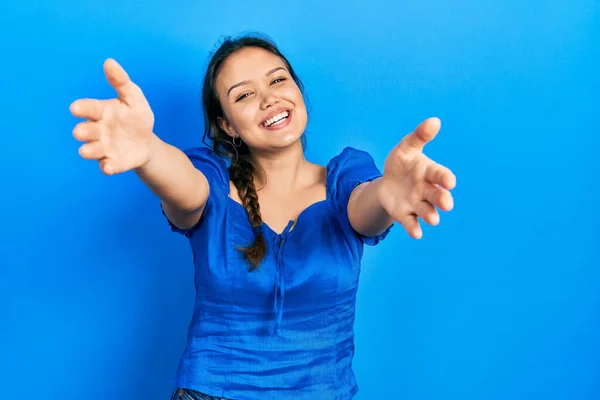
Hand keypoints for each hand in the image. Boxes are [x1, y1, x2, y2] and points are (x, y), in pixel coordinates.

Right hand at [70, 58, 155, 174]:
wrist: (146, 141)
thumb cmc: (136, 116)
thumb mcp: (134, 98)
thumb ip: (121, 82)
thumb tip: (109, 62)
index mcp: (101, 112)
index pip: (89, 109)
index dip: (82, 108)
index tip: (75, 108)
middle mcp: (98, 131)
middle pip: (87, 131)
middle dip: (83, 131)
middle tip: (80, 132)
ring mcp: (104, 148)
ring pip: (92, 150)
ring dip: (89, 151)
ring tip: (85, 151)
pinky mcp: (113, 162)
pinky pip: (108, 166)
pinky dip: (107, 167)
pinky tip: (108, 168)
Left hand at [378, 117, 455, 238]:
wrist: (388, 182)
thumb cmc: (401, 163)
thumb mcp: (406, 148)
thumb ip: (419, 136)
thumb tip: (435, 120)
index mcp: (429, 172)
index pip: (440, 175)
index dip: (445, 178)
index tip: (450, 182)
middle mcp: (427, 190)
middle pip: (437, 195)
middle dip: (442, 199)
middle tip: (447, 204)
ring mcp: (417, 203)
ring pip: (426, 211)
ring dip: (431, 215)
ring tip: (433, 219)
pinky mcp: (405, 214)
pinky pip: (411, 222)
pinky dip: (414, 228)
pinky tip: (416, 234)